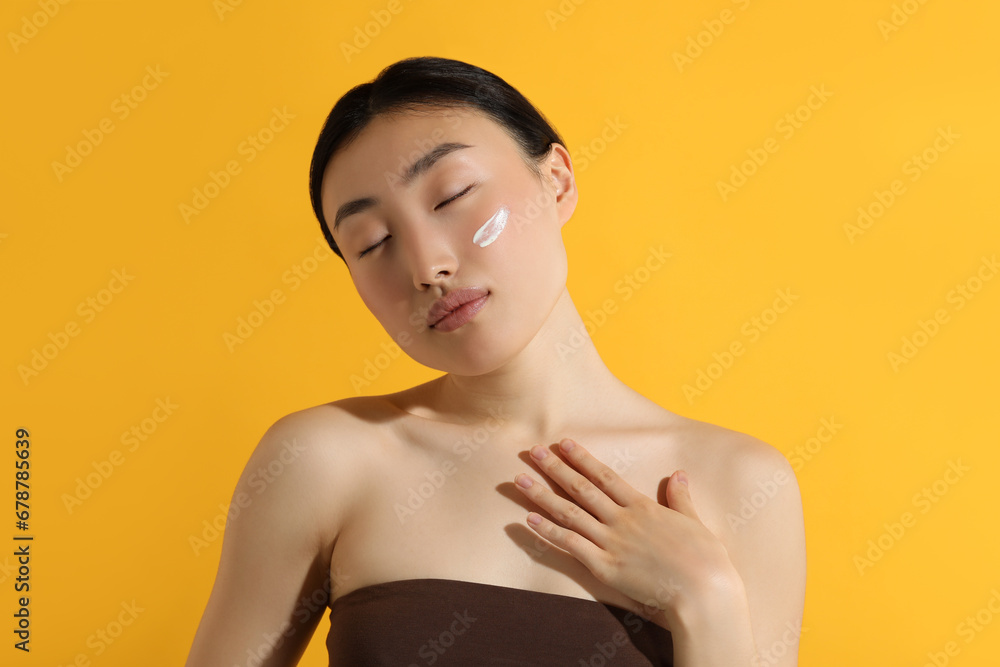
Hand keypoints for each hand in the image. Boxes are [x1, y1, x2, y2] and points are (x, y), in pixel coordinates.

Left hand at [513, 437, 740, 630]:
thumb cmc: (706, 559)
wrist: (704, 591)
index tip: (562, 443)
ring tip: (519, 480)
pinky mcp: (605, 568)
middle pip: (581, 489)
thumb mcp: (694, 521)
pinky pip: (571, 546)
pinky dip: (548, 532)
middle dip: (554, 469)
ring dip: (541, 496)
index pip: (604, 476)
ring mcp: (611, 543)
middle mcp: (622, 520)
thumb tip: (679, 474)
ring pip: (570, 514)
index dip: (581, 458)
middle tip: (532, 451)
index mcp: (642, 507)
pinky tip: (528, 520)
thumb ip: (680, 498)